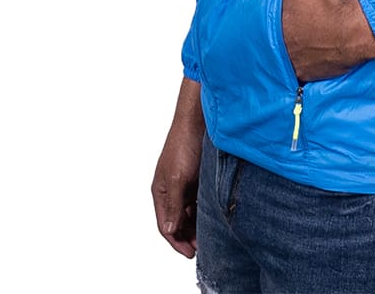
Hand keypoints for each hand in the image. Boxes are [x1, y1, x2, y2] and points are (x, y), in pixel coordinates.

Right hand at [152, 78, 203, 257]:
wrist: (199, 119)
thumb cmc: (184, 145)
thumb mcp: (178, 178)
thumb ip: (173, 205)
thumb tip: (169, 230)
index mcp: (161, 191)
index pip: (165, 225)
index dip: (176, 241)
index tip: (190, 253)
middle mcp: (171, 189)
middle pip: (177, 221)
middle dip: (188, 236)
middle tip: (203, 248)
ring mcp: (184, 183)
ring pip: (189, 212)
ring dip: (196, 225)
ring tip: (210, 236)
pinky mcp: (197, 177)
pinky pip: (199, 201)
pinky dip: (203, 211)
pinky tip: (213, 218)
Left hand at [251, 0, 374, 82]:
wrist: (362, 28)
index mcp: (277, 19)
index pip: (261, 19)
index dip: (266, 16)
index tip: (270, 14)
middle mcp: (282, 44)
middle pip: (271, 40)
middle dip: (276, 34)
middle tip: (284, 29)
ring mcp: (297, 62)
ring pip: (284, 59)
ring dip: (287, 52)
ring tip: (293, 45)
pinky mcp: (313, 74)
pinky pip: (301, 74)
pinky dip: (302, 67)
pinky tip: (306, 61)